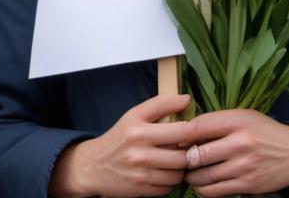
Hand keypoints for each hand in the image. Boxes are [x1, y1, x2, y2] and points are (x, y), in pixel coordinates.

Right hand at [48, 94, 191, 197]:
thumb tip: (187, 99)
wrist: (92, 166)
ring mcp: (140, 173)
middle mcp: (139, 151)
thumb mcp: (134, 115)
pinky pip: (169, 187)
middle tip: (185, 148)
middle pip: (184, 155)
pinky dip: (169, 181)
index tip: (195, 131)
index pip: (183, 130)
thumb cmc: (119, 138)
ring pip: (178, 173)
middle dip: (188, 152)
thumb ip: (160, 104)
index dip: (196, 131)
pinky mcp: (141, 190)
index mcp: (139, 129)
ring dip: (180, 169)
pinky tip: (162, 172)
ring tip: (174, 161)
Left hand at [184, 109, 288, 195]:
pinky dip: (203, 190)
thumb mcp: (244, 117)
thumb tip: (184, 132)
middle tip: (179, 160)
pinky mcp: (247, 185)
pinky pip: (215, 192)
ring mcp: (243, 166)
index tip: (175, 139)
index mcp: (237, 121)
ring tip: (190, 172)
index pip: (198, 127)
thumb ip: (217, 122)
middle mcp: (240, 143)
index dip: (181, 135)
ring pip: (202, 176)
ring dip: (191, 177)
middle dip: (183, 159)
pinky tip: (203, 184)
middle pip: (196, 155)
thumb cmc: (265, 132)